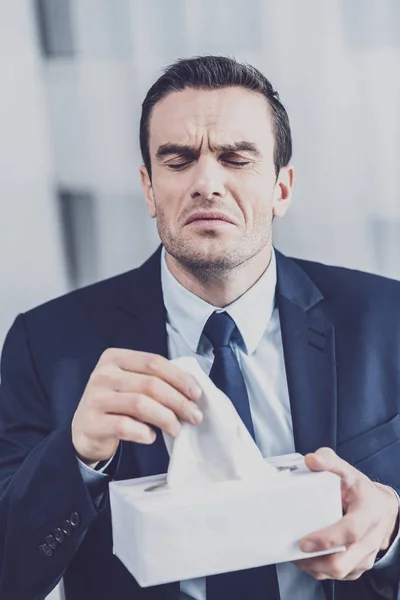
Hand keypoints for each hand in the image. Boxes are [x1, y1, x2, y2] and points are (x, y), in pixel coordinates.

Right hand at [71, 349, 202, 465]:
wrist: (85, 430)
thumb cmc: (117, 404)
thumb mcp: (131, 384)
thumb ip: (155, 380)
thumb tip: (192, 389)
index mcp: (115, 358)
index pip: (153, 362)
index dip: (179, 377)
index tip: (197, 393)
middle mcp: (102, 374)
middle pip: (150, 384)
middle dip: (178, 401)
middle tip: (195, 416)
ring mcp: (94, 398)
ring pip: (140, 404)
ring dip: (166, 418)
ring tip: (177, 429)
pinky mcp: (91, 423)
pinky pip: (125, 426)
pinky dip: (144, 433)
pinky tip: (151, 437)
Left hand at [294, 447, 398, 580]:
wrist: (381, 508)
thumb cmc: (361, 490)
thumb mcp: (347, 470)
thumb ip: (328, 461)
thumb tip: (310, 460)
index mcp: (369, 512)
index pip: (350, 532)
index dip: (327, 539)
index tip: (304, 542)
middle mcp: (370, 539)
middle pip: (342, 562)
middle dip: (314, 560)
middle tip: (292, 550)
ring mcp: (366, 556)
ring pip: (337, 572)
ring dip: (313, 566)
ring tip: (293, 554)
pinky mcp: (359, 566)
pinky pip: (337, 576)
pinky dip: (319, 569)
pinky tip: (305, 558)